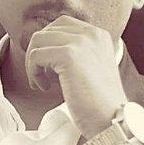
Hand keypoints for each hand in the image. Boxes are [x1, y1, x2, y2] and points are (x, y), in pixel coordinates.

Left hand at [25, 15, 127, 138]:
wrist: (111, 119)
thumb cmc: (98, 102)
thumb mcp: (90, 68)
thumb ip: (75, 53)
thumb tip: (44, 49)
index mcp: (98, 35)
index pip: (61, 24)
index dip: (48, 45)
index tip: (48, 67)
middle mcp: (91, 33)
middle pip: (47, 30)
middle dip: (37, 52)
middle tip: (40, 76)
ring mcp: (81, 42)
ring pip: (38, 41)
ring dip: (32, 63)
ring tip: (41, 83)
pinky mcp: (69, 55)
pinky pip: (36, 56)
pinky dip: (33, 73)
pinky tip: (44, 87)